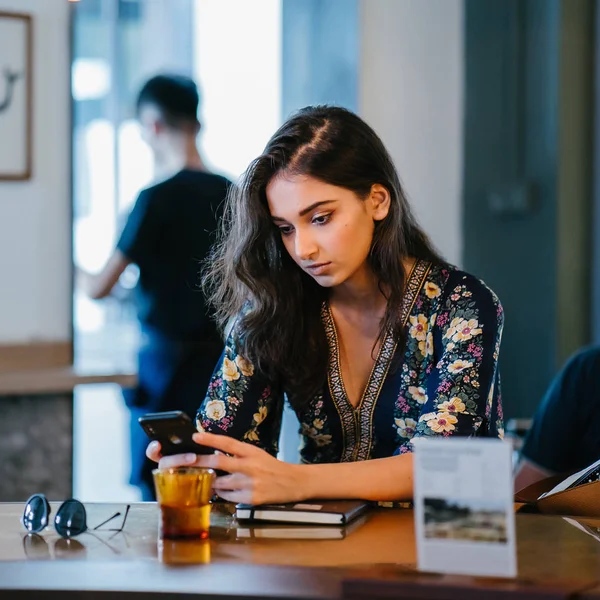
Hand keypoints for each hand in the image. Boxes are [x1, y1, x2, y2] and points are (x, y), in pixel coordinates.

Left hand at [152, 432, 305, 504]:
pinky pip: (228, 496)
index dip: (210, 439)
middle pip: (219, 462)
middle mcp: (249, 465)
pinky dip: (223, 494)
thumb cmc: (271, 467)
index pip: (227, 442)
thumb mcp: (256, 454)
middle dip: (200, 462)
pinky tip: (227, 491)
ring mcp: (249, 483)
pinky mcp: (250, 498)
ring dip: (211, 482)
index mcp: (251, 451)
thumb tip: (213, 453)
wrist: (293, 482)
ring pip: (220, 482)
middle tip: (187, 460)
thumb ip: (237, 454)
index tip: (195, 436)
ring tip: (209, 479)